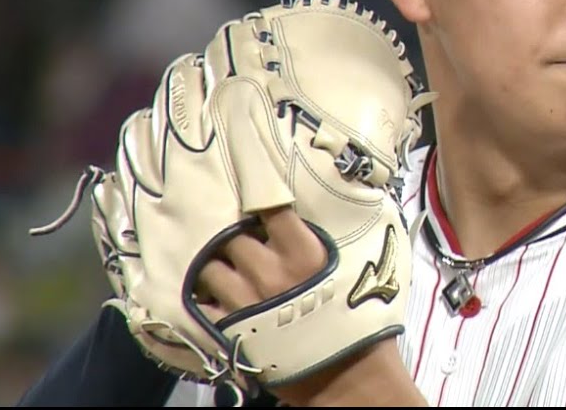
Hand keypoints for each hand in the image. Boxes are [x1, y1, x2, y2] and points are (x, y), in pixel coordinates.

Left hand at [197, 207, 425, 406]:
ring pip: (209, 268)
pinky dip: (205, 297)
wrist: (347, 377)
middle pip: (232, 235)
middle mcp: (270, 272)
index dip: (258, 192)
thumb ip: (338, 238)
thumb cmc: (362, 322)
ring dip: (215, 265)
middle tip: (242, 238)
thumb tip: (332, 209)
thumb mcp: (363, 270)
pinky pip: (202, 303)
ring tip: (226, 268)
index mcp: (304, 252)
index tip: (253, 187)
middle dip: (235, 235)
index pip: (270, 206)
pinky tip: (216, 296)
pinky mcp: (231, 328)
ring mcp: (246, 301)